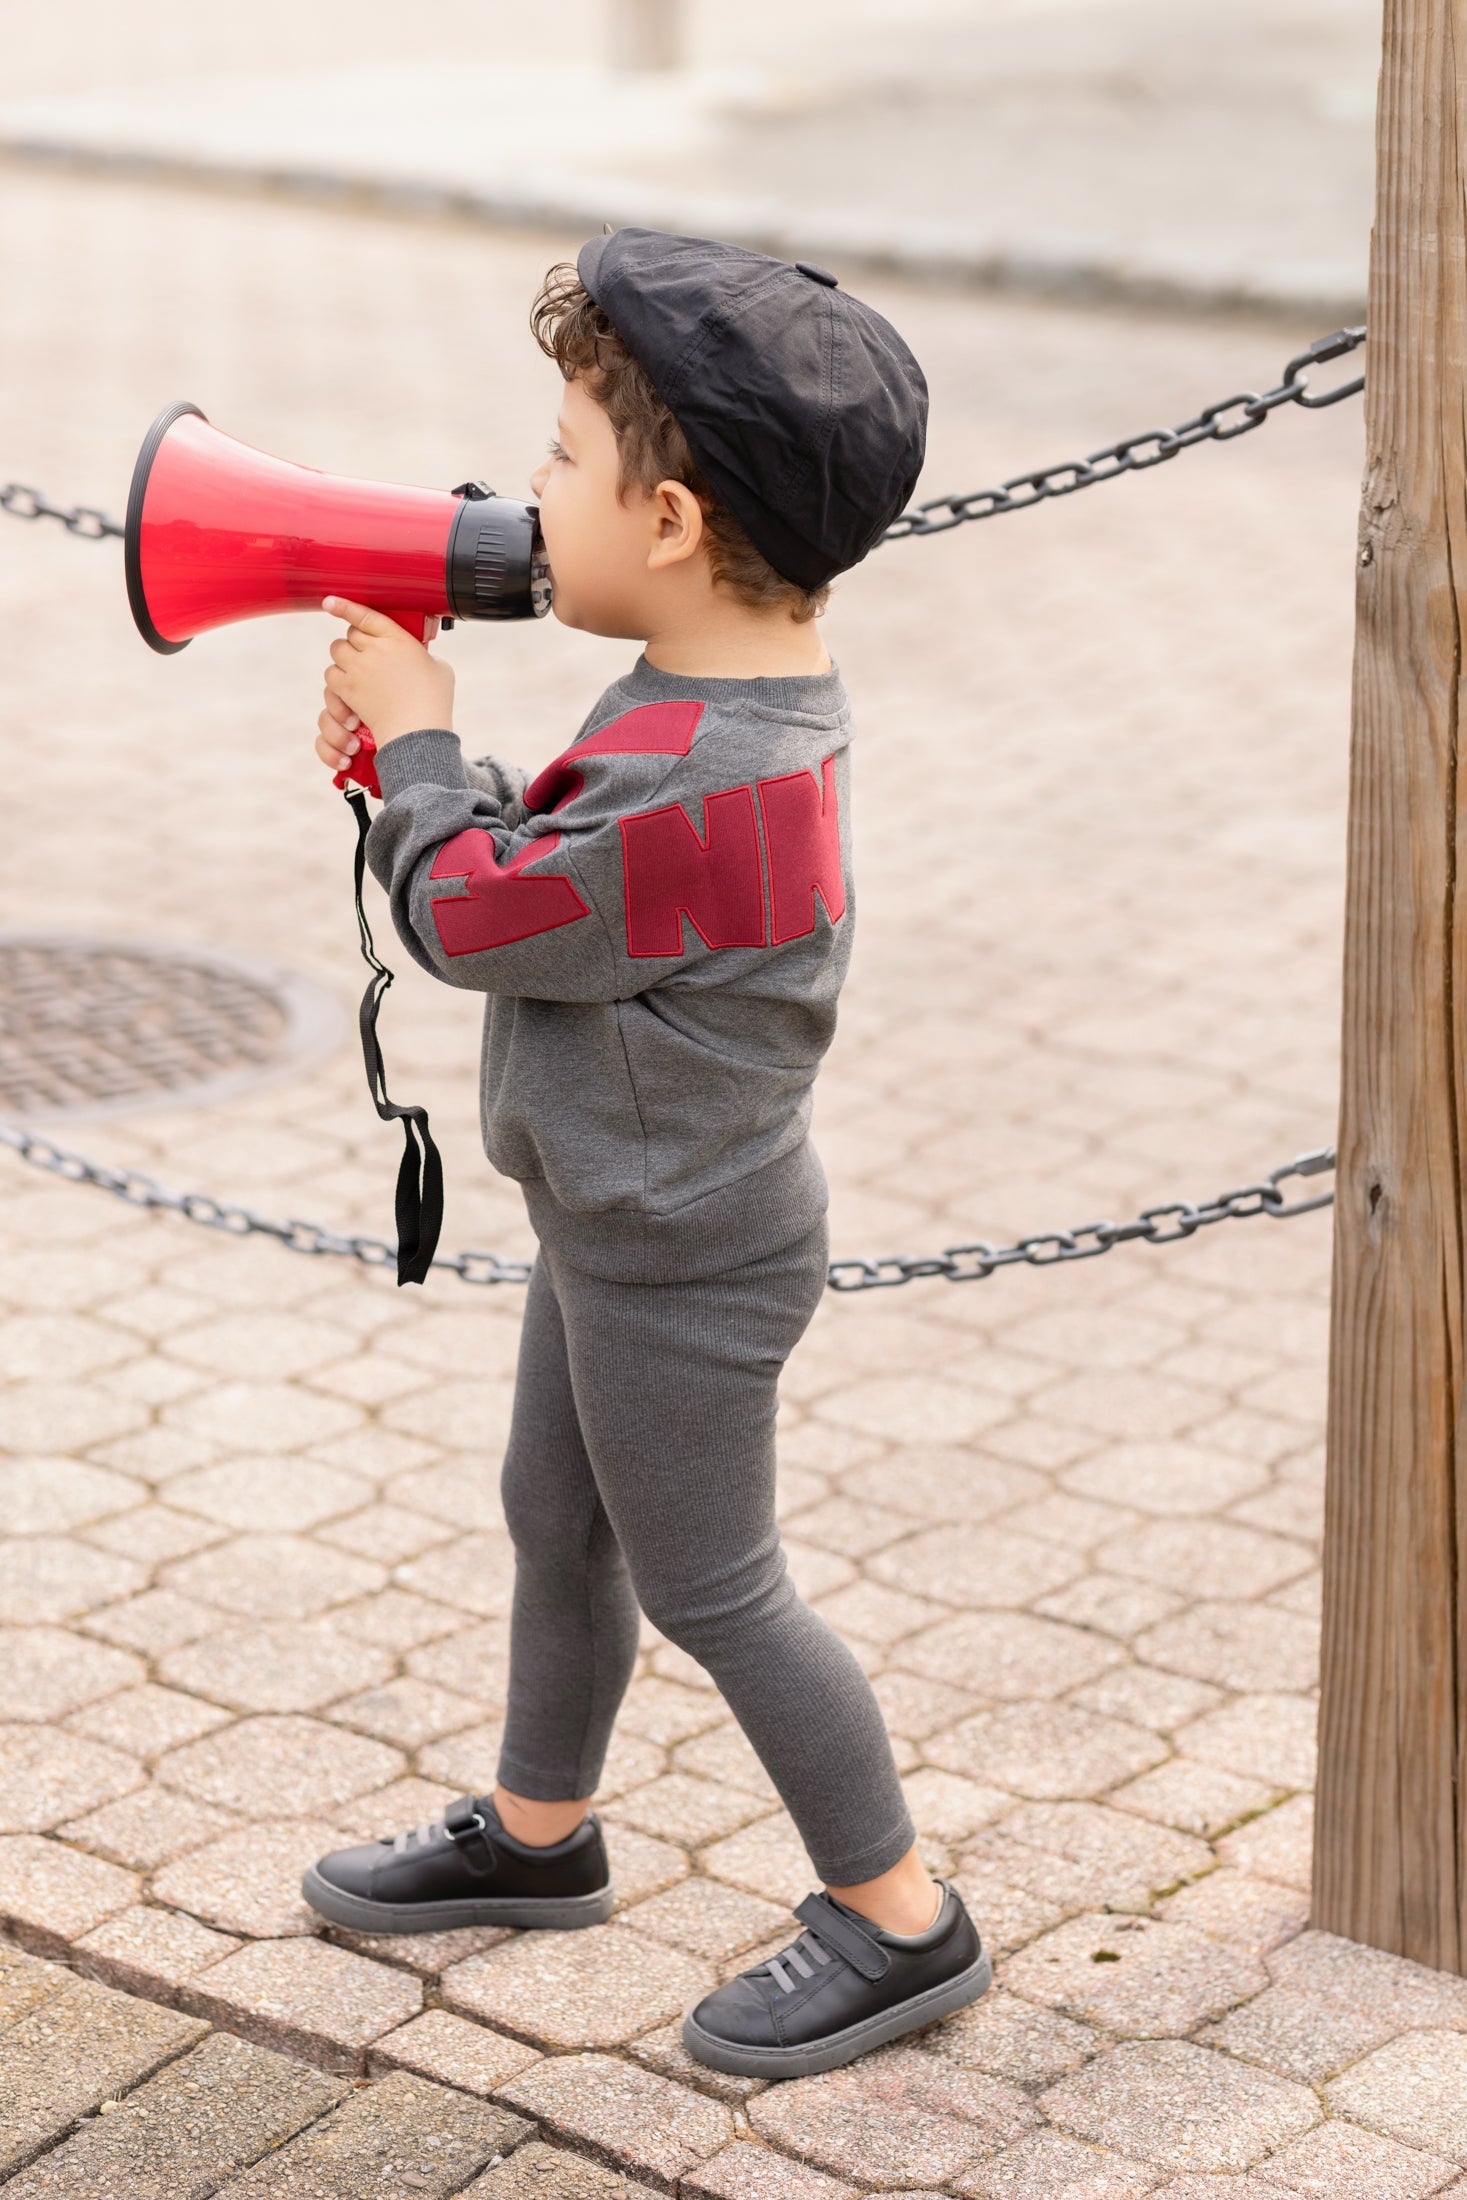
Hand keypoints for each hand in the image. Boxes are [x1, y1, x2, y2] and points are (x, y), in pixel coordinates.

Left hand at [315, 597, 454, 768]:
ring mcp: (359, 668)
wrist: (417, 730)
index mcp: (398, 638)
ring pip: (337, 651)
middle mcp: (375, 649)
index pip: (366, 616)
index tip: (330, 601)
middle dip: (357, 641)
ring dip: (344, 657)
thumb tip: (417, 658)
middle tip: (366, 653)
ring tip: (356, 669)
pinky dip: (337, 678)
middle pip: (351, 634)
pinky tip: (348, 685)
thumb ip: (423, 656)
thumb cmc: (434, 702)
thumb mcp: (439, 668)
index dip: (346, 607)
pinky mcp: (349, 688)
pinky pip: (331, 675)